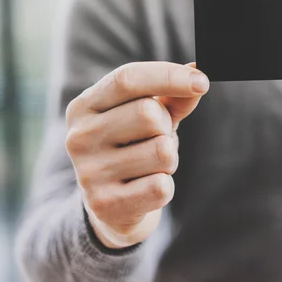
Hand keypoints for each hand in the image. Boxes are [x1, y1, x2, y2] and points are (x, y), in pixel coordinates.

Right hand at [65, 62, 208, 247]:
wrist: (111, 207)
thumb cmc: (133, 148)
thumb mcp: (150, 117)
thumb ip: (173, 97)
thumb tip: (198, 74)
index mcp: (84, 106)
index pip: (128, 79)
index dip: (169, 76)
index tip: (202, 82)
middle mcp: (79, 137)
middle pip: (149, 114)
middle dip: (166, 126)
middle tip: (155, 139)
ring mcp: (89, 173)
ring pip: (162, 152)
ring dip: (169, 159)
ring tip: (149, 166)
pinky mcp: (105, 205)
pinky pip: (161, 187)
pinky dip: (165, 187)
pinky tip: (144, 189)